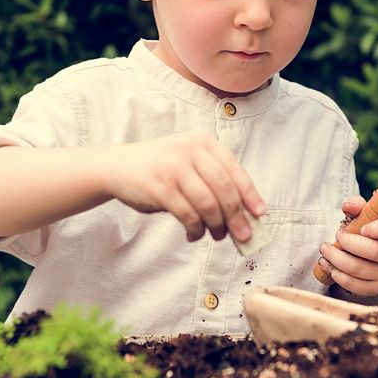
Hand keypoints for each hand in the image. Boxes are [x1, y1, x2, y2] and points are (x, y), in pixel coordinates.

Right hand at [105, 131, 266, 242]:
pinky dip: (195, 229)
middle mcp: (189, 150)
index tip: (260, 214)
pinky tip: (194, 234)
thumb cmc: (160, 168)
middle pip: (224, 188)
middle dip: (237, 216)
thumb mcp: (187, 161)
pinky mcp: (160, 187)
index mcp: (202, 141)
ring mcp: (173, 167)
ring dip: (217, 226)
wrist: (118, 167)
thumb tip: (243, 214)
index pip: (234, 169)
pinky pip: (187, 214)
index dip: (250, 194)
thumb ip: (213, 179)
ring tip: (217, 236)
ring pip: (207, 204)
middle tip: (244, 236)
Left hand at [317, 195, 377, 297]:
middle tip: (336, 236)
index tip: (362, 228)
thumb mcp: (363, 216)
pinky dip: (338, 275)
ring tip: (324, 250)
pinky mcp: (377, 288)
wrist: (367, 258)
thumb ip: (357, 206)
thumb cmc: (365, 231)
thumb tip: (347, 206)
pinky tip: (327, 265)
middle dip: (349, 243)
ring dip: (337, 259)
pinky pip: (356, 286)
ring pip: (361, 269)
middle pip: (375, 251)